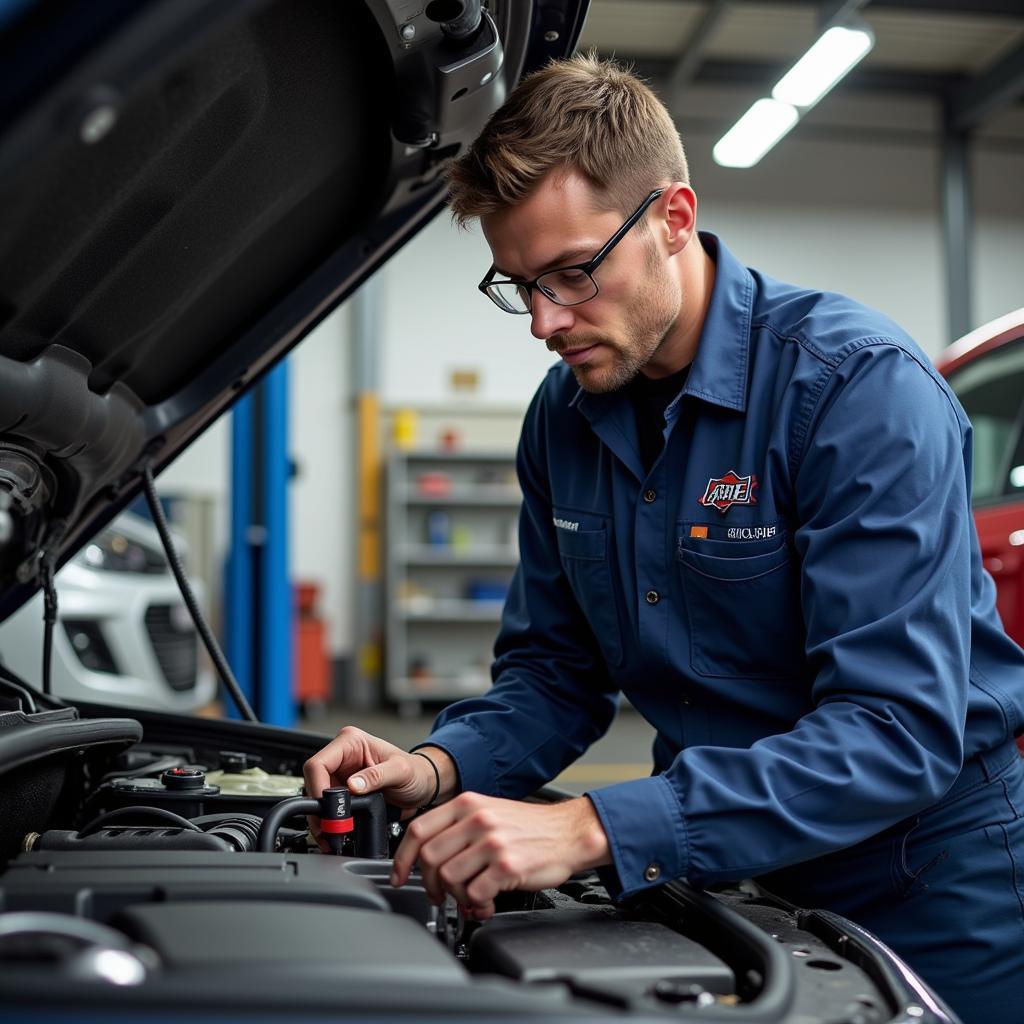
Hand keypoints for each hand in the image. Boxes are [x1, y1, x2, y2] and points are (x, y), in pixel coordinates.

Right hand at [303, 727, 452, 847]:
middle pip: (313, 781)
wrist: (423, 786)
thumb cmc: (415, 772)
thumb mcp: (401, 771)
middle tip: (327, 828)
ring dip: (321, 818)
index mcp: (351, 742)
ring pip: (316, 797)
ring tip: (330, 835)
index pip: (319, 762)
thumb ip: (377, 776)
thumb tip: (352, 785)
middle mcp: (342, 756)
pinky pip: (326, 807)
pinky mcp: (342, 792)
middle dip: (318, 807)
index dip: (317, 787)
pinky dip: (327, 822)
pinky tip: (334, 833)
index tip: (326, 808)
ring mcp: (340, 774)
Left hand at [391, 793, 609, 919]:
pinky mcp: (507, 866)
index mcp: (467, 804)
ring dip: (456, 897)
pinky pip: (475, 894)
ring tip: (470, 900)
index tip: (398, 876)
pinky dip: (477, 905)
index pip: (418, 829)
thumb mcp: (489, 812)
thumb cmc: (529, 827)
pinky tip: (487, 903)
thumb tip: (425, 856)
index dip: (402, 858)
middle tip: (439, 895)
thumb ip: (457, 828)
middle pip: (429, 858)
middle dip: (429, 885)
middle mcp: (477, 819)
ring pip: (449, 878)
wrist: (569, 832)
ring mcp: (492, 842)